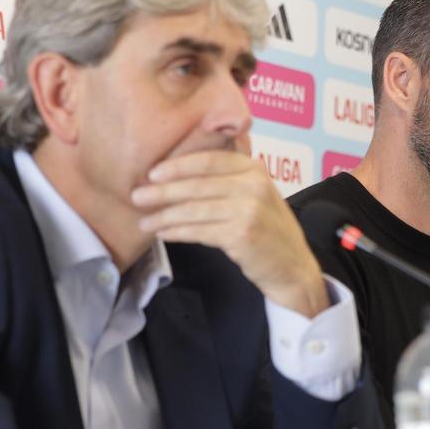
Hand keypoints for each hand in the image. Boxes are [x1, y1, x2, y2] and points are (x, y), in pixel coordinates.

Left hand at [131, 150, 329, 317]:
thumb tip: (179, 177)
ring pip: (195, 209)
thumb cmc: (268, 232)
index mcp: (255, 169)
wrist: (292, 267)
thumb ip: (228, 181)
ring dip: (164, 216)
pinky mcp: (241, 235)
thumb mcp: (256, 196)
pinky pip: (199, 231)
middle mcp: (254, 185)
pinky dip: (177, 232)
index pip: (209, 161)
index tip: (152, 172)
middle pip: (197, 185)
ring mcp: (249, 210)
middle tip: (137, 196)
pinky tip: (163, 233)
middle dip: (163, 191)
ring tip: (144, 221)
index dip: (178, 166)